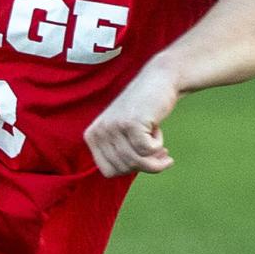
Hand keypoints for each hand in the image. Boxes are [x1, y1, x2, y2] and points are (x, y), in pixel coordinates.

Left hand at [83, 62, 179, 176]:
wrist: (158, 81)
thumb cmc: (143, 112)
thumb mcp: (124, 134)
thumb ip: (120, 154)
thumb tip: (129, 171)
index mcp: (91, 136)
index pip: (108, 171)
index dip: (130, 170)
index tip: (144, 160)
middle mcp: (98, 132)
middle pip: (124, 168)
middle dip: (146, 165)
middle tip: (160, 154)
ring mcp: (113, 127)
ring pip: (136, 161)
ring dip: (156, 159)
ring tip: (162, 147)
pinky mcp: (130, 123)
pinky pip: (147, 151)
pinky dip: (158, 145)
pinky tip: (158, 130)